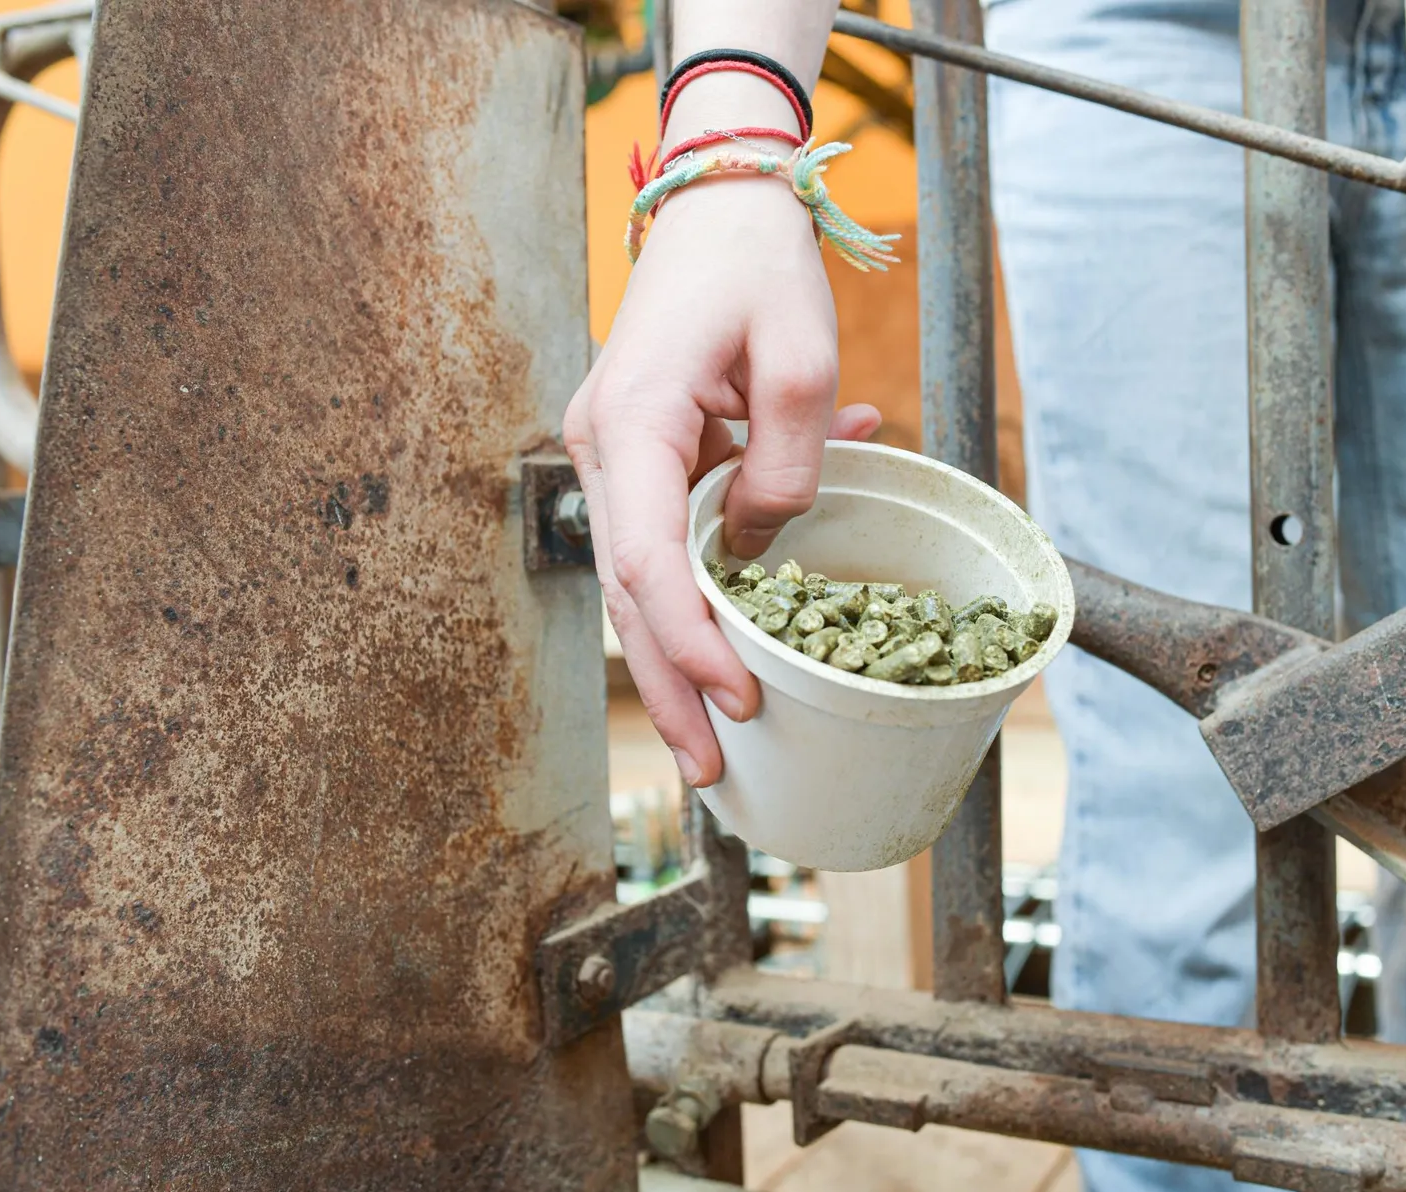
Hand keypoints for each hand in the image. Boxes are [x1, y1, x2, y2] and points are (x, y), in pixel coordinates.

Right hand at [565, 174, 879, 786]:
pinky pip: (670, 539)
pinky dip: (710, 592)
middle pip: (630, 594)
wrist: (720, 207)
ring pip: (642, 581)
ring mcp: (617, 456)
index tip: (740, 699)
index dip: (691, 642)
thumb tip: (759, 549)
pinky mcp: (643, 458)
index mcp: (633, 423)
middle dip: (670, 688)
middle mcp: (605, 448)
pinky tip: (759, 629)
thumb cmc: (757, 266)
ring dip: (681, 659)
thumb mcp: (800, 360)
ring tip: (720, 738)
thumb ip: (786, 466)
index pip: (646, 562)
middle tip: (714, 770)